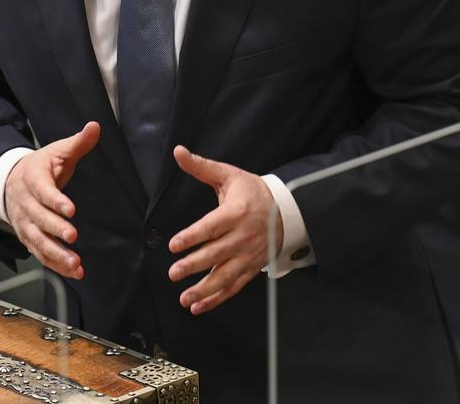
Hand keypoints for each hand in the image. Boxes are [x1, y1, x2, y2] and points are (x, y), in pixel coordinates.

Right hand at [4, 121, 100, 278]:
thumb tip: (95, 127)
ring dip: (56, 254)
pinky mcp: (28, 238)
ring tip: (76, 263)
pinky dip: (55, 264)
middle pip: (38, 218)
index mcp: (32, 178)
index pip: (43, 190)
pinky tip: (74, 271)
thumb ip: (78, 142)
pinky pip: (40, 254)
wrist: (11, 181)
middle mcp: (25, 203)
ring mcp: (24, 223)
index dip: (55, 200)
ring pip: (37, 241)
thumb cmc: (41, 166)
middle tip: (72, 236)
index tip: (71, 209)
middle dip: (55, 229)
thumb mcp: (58, 150)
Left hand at [168, 145, 281, 314]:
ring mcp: (249, 254)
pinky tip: (199, 306)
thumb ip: (201, 167)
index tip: (174, 245)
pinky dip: (217, 298)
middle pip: (217, 253)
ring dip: (204, 289)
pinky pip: (234, 286)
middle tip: (174, 273)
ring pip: (225, 275)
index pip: (212, 227)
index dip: (193, 236)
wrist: (286, 209)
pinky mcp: (252, 267)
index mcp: (236, 212)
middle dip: (194, 265)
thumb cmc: (252, 191)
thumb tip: (178, 152)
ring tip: (184, 298)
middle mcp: (243, 236)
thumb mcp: (229, 175)